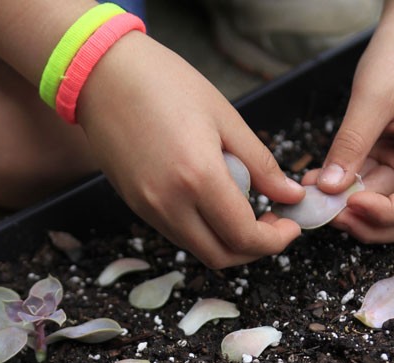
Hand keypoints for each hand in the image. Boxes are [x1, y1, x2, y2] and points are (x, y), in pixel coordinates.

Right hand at [77, 33, 303, 267]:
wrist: (102, 75)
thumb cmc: (165, 84)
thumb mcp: (224, 118)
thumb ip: (260, 164)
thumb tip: (291, 194)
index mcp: (198, 178)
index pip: (244, 236)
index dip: (275, 241)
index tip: (291, 226)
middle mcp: (170, 204)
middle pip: (221, 257)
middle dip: (255, 250)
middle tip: (273, 225)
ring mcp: (149, 210)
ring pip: (199, 249)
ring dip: (228, 243)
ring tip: (247, 212)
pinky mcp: (137, 208)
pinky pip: (179, 234)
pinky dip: (204, 232)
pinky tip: (216, 205)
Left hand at [304, 0, 393, 242]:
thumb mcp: (373, 97)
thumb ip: (352, 142)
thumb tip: (330, 187)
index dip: (392, 212)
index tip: (355, 204)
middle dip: (368, 222)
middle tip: (329, 214)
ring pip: (384, 209)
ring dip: (350, 211)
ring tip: (317, 198)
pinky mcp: (388, 165)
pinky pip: (367, 190)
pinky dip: (343, 195)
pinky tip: (319, 185)